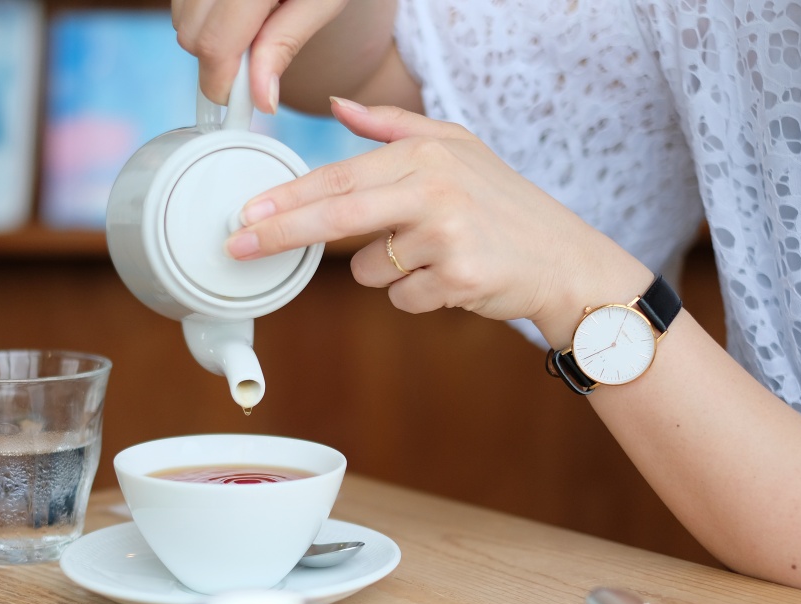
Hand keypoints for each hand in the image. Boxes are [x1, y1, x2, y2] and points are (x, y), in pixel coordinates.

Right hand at [172, 0, 349, 113]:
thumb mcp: (323, 0)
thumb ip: (285, 44)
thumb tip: (262, 99)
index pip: (215, 45)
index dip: (224, 84)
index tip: (241, 103)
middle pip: (190, 36)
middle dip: (219, 59)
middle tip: (258, 55)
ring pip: (180, 20)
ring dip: (210, 35)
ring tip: (253, 20)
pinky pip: (180, 1)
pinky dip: (204, 14)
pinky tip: (236, 7)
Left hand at [225, 98, 646, 337]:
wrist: (563, 259)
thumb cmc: (503, 205)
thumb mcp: (456, 147)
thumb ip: (392, 126)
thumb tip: (338, 107)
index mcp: (425, 155)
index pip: (340, 178)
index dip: (287, 198)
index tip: (246, 213)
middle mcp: (434, 190)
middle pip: (336, 218)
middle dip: (281, 234)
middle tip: (238, 245)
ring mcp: (446, 237)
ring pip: (367, 271)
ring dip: (387, 272)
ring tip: (433, 256)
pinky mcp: (457, 280)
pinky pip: (400, 299)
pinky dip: (416, 296)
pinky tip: (450, 279)